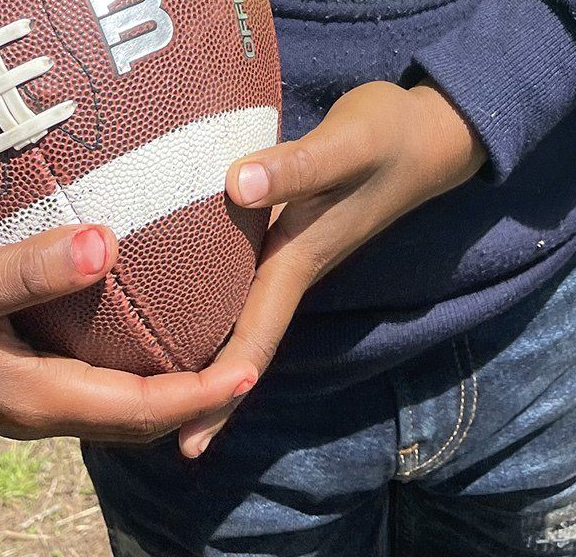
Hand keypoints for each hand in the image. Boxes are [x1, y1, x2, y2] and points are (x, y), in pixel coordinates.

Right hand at [0, 224, 256, 443]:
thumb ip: (29, 269)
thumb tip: (108, 245)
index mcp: (35, 400)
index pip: (141, 410)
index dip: (201, 393)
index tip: (253, 367)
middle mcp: (36, 407)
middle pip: (137, 416)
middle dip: (195, 393)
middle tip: (251, 349)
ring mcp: (20, 392)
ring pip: (113, 398)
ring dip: (164, 379)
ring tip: (212, 335)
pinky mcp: (8, 367)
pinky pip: (87, 374)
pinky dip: (125, 358)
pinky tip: (139, 315)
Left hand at [178, 81, 485, 457]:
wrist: (430, 131)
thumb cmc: (388, 136)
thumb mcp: (347, 145)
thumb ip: (298, 166)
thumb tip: (238, 185)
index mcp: (300, 259)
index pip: (254, 340)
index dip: (221, 394)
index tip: (187, 445)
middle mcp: (292, 264)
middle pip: (241, 340)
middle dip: (202, 391)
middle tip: (145, 428)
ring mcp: (293, 247)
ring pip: (240, 310)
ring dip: (204, 347)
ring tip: (151, 376)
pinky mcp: (290, 222)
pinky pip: (240, 271)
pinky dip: (211, 295)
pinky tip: (180, 291)